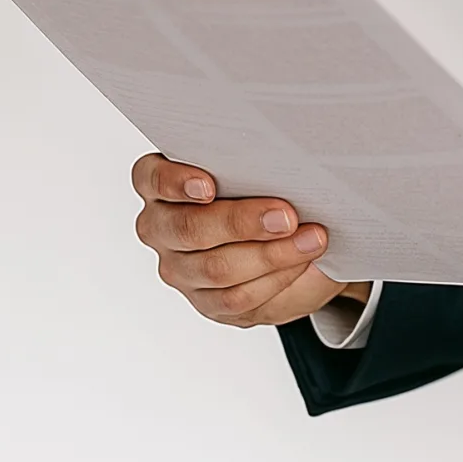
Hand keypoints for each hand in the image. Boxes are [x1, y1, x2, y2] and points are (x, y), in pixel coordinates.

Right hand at [132, 152, 367, 327]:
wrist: (280, 240)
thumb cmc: (260, 190)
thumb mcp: (253, 169)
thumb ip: (252, 164)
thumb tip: (282, 160)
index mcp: (159, 185)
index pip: (152, 179)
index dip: (176, 183)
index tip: (209, 186)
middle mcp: (160, 227)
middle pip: (190, 228)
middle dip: (242, 222)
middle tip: (285, 216)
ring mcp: (179, 268)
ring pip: (217, 268)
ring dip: (271, 254)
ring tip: (310, 239)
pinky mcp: (206, 301)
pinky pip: (237, 297)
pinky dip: (275, 278)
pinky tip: (300, 262)